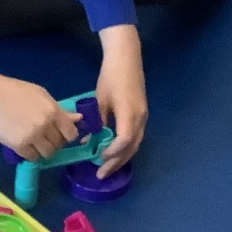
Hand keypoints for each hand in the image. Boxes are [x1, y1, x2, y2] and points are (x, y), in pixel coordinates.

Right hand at [0, 68, 82, 160]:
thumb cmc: (16, 91)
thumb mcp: (41, 95)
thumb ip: (59, 110)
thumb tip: (79, 119)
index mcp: (53, 110)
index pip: (71, 133)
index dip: (67, 135)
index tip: (61, 134)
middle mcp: (45, 125)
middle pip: (59, 144)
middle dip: (54, 142)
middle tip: (45, 137)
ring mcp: (32, 136)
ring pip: (47, 153)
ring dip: (43, 150)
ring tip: (35, 142)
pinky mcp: (18, 145)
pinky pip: (32, 157)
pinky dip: (30, 153)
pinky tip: (25, 144)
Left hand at [94, 24, 146, 176]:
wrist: (127, 58)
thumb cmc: (111, 76)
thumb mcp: (99, 99)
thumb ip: (96, 121)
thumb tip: (88, 139)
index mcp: (129, 114)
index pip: (124, 141)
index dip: (112, 153)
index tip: (98, 158)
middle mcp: (140, 118)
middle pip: (132, 147)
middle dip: (117, 162)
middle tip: (102, 174)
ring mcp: (143, 116)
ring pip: (135, 143)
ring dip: (122, 157)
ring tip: (107, 167)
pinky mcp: (142, 113)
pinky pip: (135, 136)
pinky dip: (125, 147)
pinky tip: (114, 151)